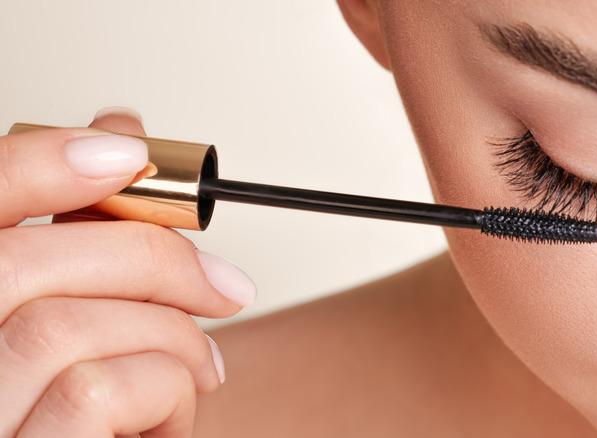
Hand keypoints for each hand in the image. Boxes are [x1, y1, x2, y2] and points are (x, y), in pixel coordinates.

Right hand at [0, 108, 255, 436]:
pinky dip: (165, 391)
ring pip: (68, 324)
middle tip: (226, 289)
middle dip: (153, 257)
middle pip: (27, 261)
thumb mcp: (87, 325)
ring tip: (202, 369)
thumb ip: (86, 240)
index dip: (38, 160)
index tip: (124, 146)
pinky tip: (172, 420)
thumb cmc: (87, 417)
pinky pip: (96, 391)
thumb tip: (116, 139)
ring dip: (169, 339)